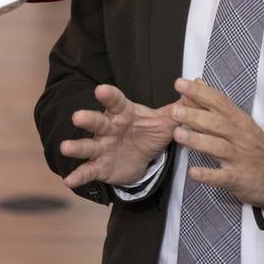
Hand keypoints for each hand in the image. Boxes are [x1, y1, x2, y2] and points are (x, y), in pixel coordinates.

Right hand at [59, 84, 178, 187]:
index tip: (101, 89)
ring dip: (76, 147)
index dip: (108, 95)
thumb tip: (199, 83)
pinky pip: (88, 170)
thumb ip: (181, 106)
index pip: (115, 101)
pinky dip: (79, 175)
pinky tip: (69, 180)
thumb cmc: (149, 132)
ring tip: (65, 147)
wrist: (140, 159)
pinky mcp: (100, 166)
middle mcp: (109, 128)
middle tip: (77, 116)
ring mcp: (102, 147)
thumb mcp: (166, 120)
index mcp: (124, 113)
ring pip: (87, 145)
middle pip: (97, 122)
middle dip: (88, 119)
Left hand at [171, 78, 263, 208]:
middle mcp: (240, 137)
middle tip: (175, 110)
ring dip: (197, 140)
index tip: (180, 84)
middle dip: (195, 115)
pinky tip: (193, 172)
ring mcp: (239, 158)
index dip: (200, 93)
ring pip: (217, 147)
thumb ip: (217, 104)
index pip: (219, 102)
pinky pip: (221, 177)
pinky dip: (207, 174)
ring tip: (178, 134)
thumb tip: (198, 82)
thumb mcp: (240, 122)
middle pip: (217, 123)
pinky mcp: (236, 178)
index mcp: (239, 121)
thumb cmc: (253, 147)